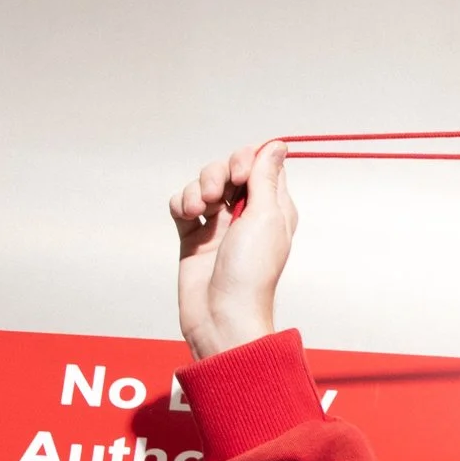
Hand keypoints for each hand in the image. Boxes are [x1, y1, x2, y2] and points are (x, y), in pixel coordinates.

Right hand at [171, 140, 296, 359]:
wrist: (221, 316)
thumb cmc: (251, 273)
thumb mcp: (267, 216)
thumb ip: (266, 177)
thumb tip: (278, 144)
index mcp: (274, 209)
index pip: (260, 164)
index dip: (246, 160)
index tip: (240, 175)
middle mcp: (247, 215)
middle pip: (228, 170)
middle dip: (216, 174)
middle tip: (215, 196)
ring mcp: (219, 226)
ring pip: (202, 184)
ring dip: (195, 190)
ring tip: (199, 212)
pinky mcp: (194, 237)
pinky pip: (182, 204)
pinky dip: (181, 205)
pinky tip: (187, 218)